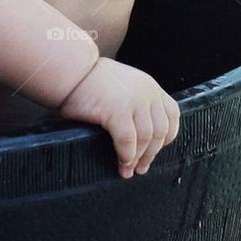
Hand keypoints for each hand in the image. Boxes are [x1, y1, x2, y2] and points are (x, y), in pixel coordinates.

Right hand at [59, 57, 179, 179]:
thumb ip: (135, 102)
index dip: (167, 136)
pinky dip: (126, 155)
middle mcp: (146, 91)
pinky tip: (120, 162)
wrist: (69, 70)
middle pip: (160, 131)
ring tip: (128, 170)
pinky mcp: (118, 110)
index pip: (171, 114)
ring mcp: (134, 100)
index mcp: (149, 85)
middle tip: (141, 168)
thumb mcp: (122, 85)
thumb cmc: (88, 81)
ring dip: (138, 159)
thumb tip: (141, 138)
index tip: (156, 150)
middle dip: (151, 154)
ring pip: (146, 139)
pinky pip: (128, 141)